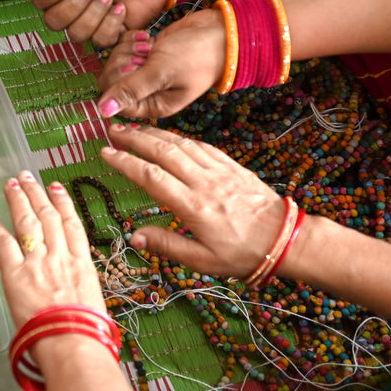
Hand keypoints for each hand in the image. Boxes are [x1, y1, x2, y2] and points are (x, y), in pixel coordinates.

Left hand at [0, 171, 106, 328]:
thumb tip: (75, 293)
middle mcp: (61, 257)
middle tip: (27, 177)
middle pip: (48, 217)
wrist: (73, 343)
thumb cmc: (87, 334)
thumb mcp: (93, 304)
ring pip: (27, 222)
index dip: (63, 203)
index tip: (56, 188)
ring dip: (18, 200)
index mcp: (83, 265)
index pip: (73, 225)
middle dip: (37, 193)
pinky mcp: (15, 274)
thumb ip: (81, 290)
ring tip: (10, 184)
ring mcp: (38, 263)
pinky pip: (3, 244)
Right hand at [20, 0, 168, 46]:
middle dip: (74, 5)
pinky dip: (111, 23)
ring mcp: (89, 24)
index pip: (39, 2)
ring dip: (94, 14)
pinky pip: (101, 41)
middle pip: (54, 22)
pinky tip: (121, 8)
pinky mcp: (110, 35)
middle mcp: (69, 9)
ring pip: (77, 34)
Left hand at [95, 10, 222, 118]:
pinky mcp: (146, 54)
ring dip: (128, 49)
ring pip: (116, 61)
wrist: (219, 32)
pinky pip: (123, 47)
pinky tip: (148, 38)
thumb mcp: (161, 73)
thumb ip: (130, 90)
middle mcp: (147, 92)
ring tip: (149, 46)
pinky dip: (132, 40)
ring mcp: (146, 72)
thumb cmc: (196, 55)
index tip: (134, 66)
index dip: (118, 81)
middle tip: (144, 54)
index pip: (114, 100)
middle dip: (123, 61)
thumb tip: (102, 111)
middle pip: (112, 79)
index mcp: (152, 105)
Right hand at [100, 123, 288, 278]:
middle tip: (113, 130)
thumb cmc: (243, 254)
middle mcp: (204, 183)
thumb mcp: (204, 261)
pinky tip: (170, 137)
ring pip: (181, 144)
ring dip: (155, 134)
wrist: (285, 240)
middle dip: (135, 138)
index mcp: (193, 206)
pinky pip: (202, 146)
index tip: (105, 153)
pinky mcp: (232, 166)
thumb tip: (135, 236)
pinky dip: (181, 138)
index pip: (151, 177)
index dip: (125, 162)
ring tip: (134, 129)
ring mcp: (220, 171)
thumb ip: (168, 246)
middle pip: (163, 152)